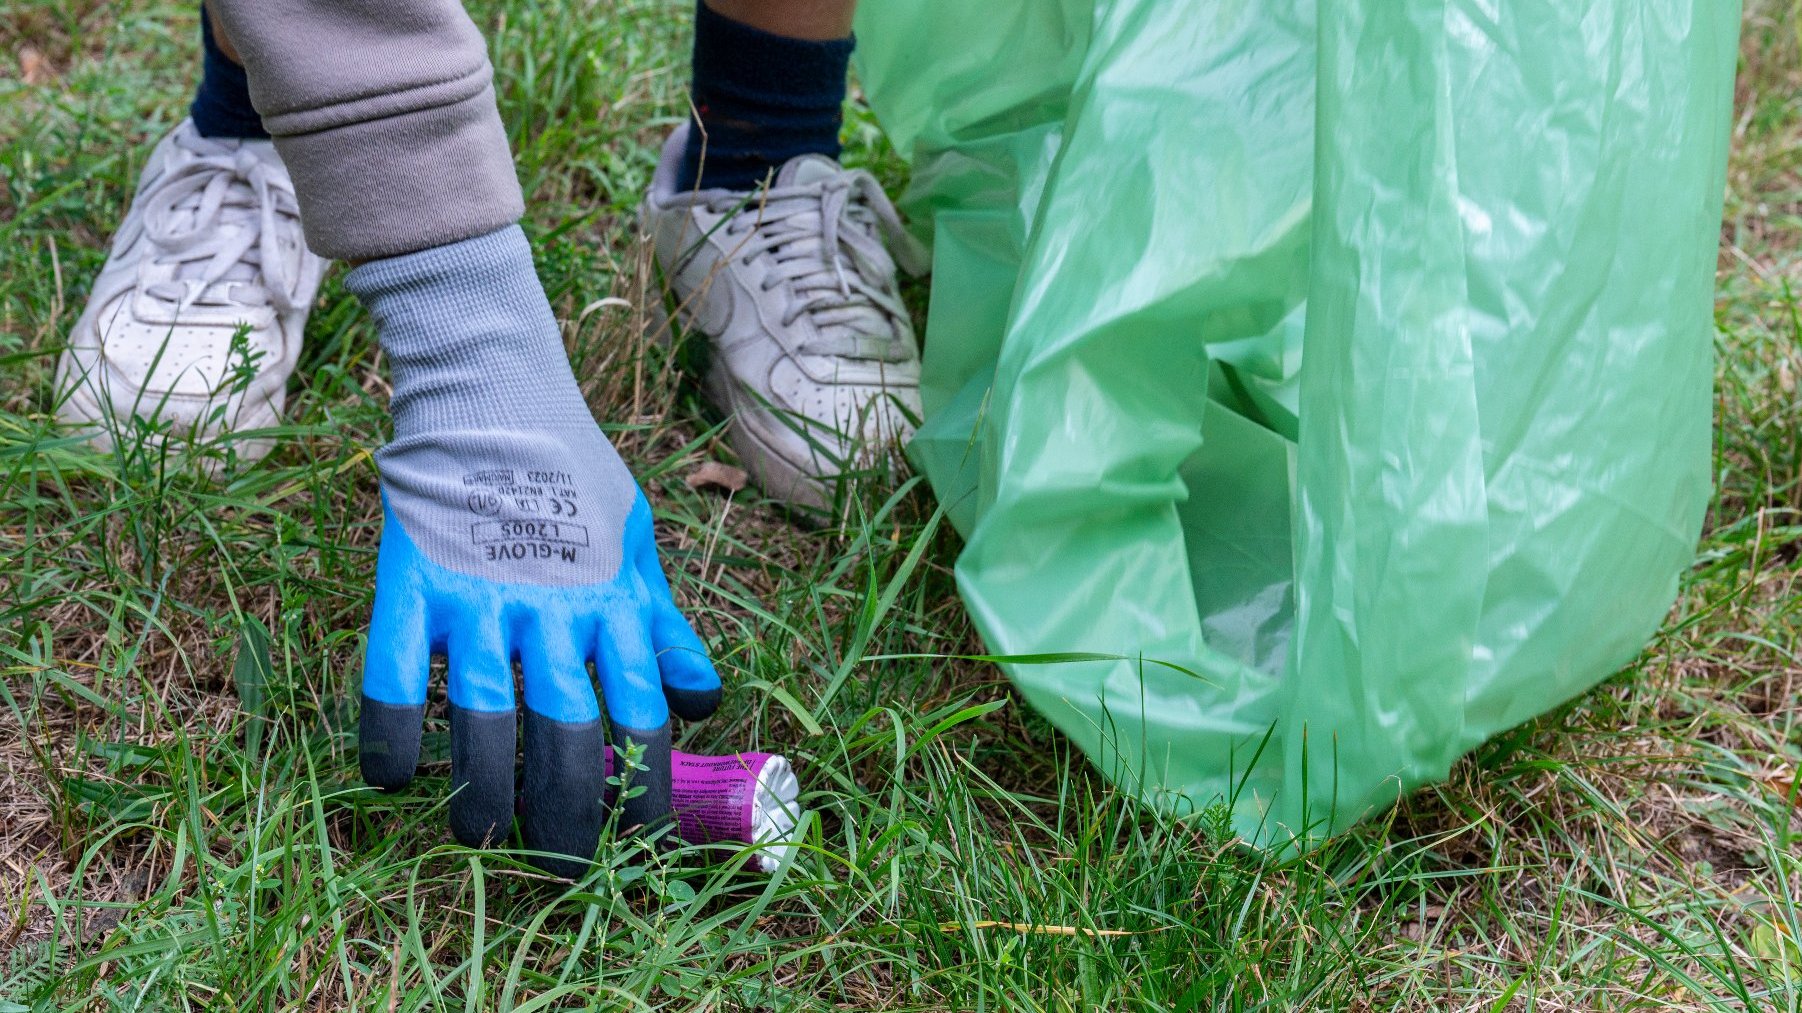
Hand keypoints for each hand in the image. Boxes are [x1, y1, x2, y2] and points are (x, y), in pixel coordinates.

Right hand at [345, 226, 720, 876]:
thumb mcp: (641, 545)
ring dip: (484, 785)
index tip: (644, 846)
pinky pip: (392, 671)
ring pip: (483, 713)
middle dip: (571, 811)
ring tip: (481, 837)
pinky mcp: (413, 582)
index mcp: (614, 604)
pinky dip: (388, 729)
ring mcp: (479, 597)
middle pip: (568, 729)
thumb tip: (707, 701)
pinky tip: (391, 779)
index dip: (646, 788)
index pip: (643, 714)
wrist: (496, 391)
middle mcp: (553, 609)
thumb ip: (665, 626)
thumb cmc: (577, 476)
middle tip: (566, 870)